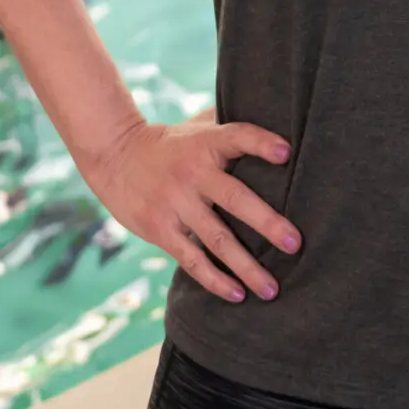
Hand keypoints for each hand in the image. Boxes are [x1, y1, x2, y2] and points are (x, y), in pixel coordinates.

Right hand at [82, 118, 298, 303]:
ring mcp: (175, 203)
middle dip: (267, 222)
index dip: (261, 143)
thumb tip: (273, 113)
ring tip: (272, 289)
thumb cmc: (168, 144)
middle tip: (295, 244)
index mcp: (205, 143)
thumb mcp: (195, 127)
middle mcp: (192, 173)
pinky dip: (215, 279)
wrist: (113, 156)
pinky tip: (237, 294)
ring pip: (217, 239)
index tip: (286, 153)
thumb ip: (227, 125)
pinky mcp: (160, 228)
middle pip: (235, 198)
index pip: (237, 137)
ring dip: (247, 266)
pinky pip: (192, 259)